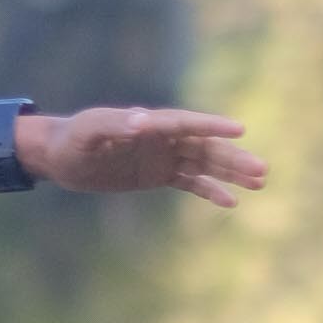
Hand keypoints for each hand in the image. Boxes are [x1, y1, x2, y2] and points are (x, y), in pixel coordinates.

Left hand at [28, 108, 262, 211]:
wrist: (60, 157)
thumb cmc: (71, 139)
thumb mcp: (88, 132)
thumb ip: (114, 124)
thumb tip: (142, 121)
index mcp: (148, 122)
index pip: (186, 124)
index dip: (212, 127)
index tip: (239, 130)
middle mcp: (161, 137)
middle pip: (204, 147)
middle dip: (233, 158)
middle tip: (263, 169)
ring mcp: (162, 156)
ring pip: (204, 164)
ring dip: (231, 172)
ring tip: (260, 182)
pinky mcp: (158, 174)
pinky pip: (190, 182)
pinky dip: (210, 190)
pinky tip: (231, 201)